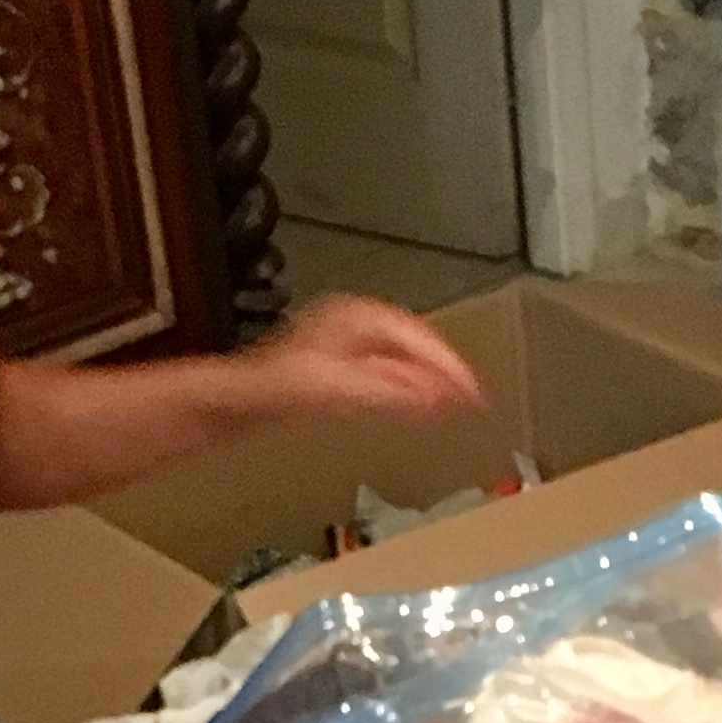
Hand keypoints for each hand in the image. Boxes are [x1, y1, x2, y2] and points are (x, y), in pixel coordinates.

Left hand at [249, 294, 481, 421]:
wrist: (246, 398)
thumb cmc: (281, 385)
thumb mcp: (337, 387)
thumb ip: (387, 390)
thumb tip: (432, 396)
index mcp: (360, 318)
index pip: (419, 335)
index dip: (449, 363)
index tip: (473, 389)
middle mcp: (358, 323)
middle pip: (416, 344)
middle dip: (446, 370)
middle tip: (475, 397)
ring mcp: (351, 342)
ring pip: (406, 357)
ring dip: (432, 379)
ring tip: (460, 400)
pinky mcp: (346, 364)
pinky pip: (391, 369)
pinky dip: (413, 386)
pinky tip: (425, 403)